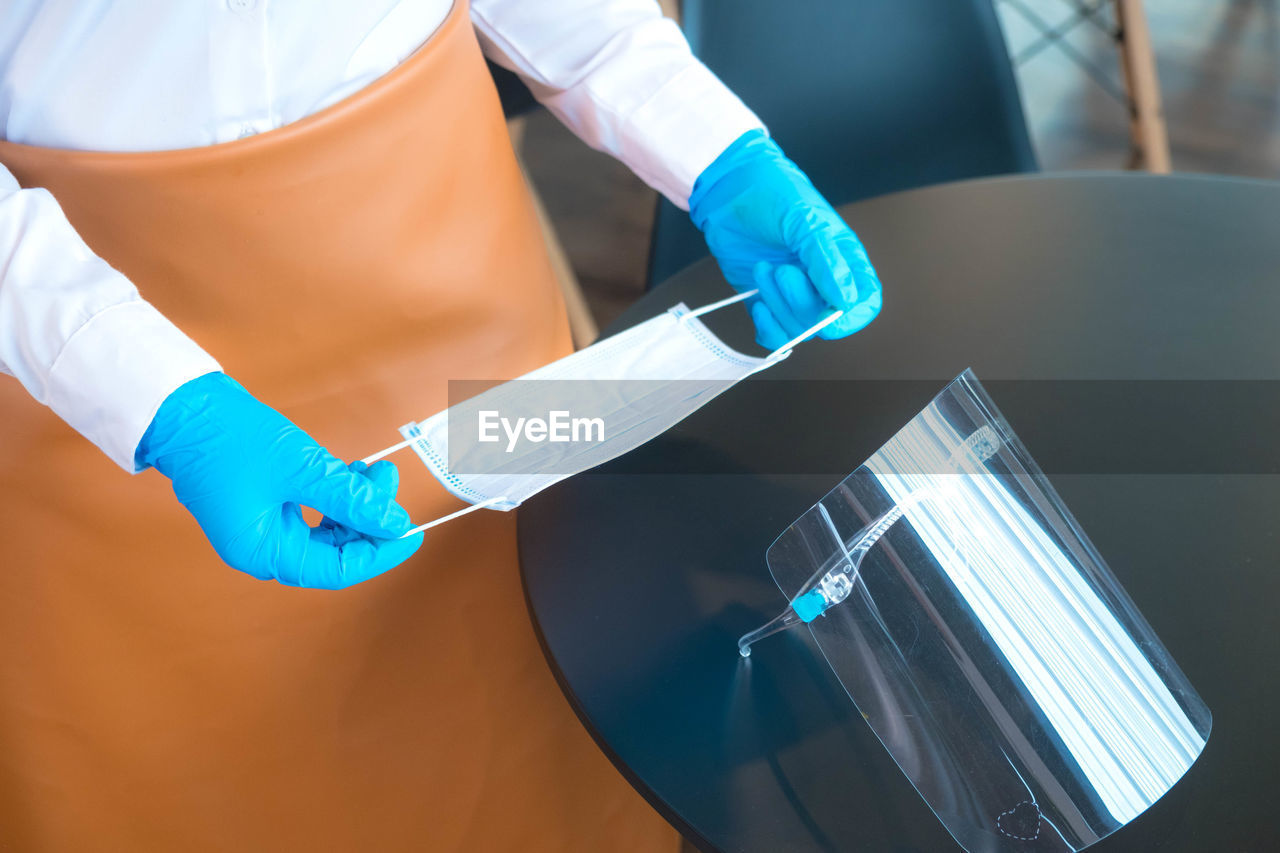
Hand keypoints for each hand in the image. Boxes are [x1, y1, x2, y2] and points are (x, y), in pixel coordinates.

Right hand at [136, 372, 422, 588]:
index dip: (379, 552)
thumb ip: (350, 499)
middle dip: (368, 519)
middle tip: (388, 480)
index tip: (411, 530)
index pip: (336, 570)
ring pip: (325, 529)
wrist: (185, 408)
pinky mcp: (263, 504)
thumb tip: (394, 523)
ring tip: (373, 470)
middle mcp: (261, 548)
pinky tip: (349, 471)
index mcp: (263, 553)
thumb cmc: (231, 439)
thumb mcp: (301, 470)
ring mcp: (261, 526)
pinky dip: (334, 495)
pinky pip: (310, 512)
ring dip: (354, 503)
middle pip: (333, 551)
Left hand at [689, 129, 882, 349]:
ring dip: (778, 305)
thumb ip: (826, 261)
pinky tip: (757, 303)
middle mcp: (823, 281)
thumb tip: (847, 300)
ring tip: (763, 270)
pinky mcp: (767, 301)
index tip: (827, 315)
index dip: (850, 317)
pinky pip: (775, 335)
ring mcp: (794, 293)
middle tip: (782, 271)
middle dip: (801, 304)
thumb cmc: (774, 193)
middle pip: (826, 321)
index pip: (864, 303)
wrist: (730, 187)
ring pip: (798, 329)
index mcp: (845, 259)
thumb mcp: (806, 221)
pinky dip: (767, 327)